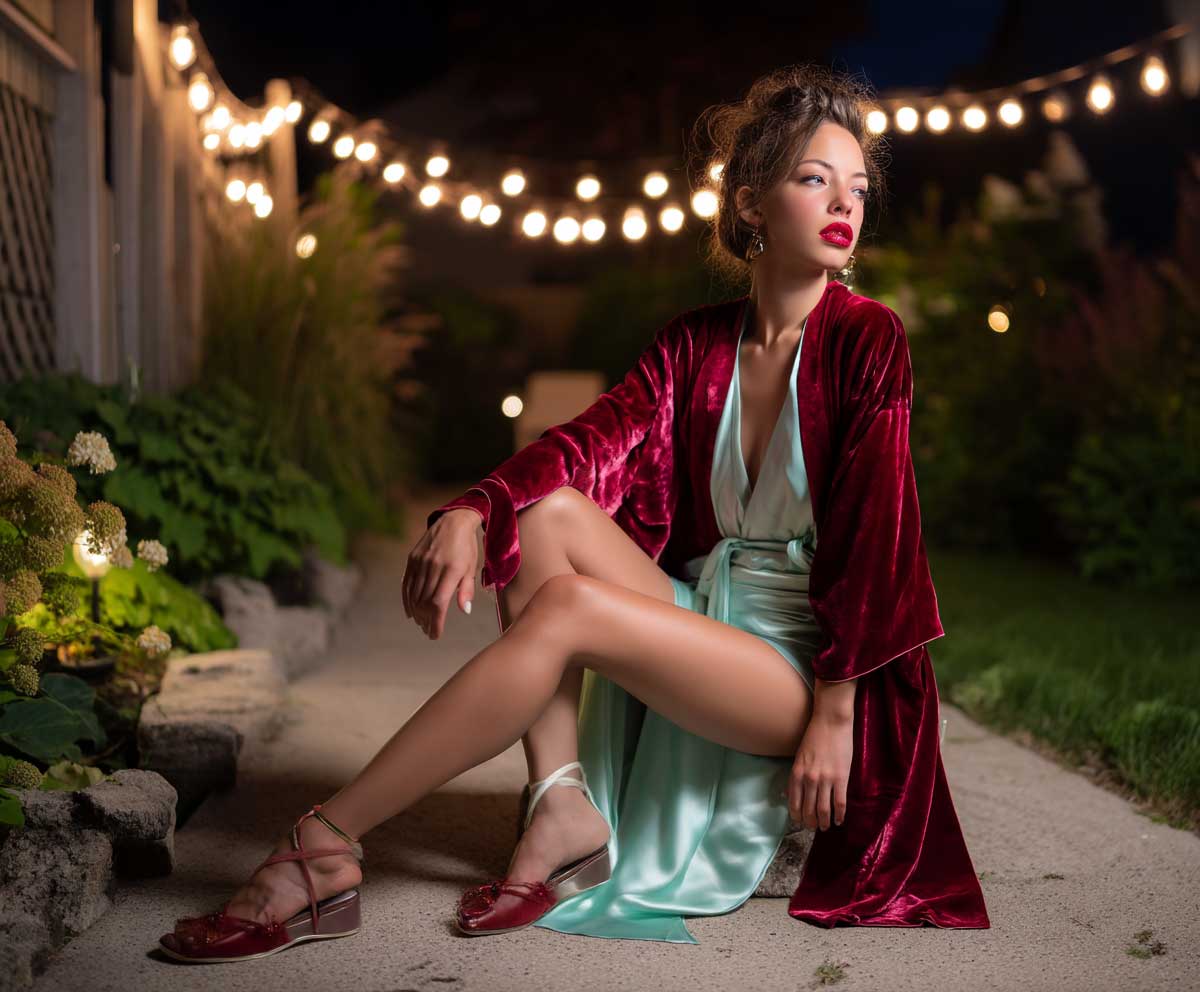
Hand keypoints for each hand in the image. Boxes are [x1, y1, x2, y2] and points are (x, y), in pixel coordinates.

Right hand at [402, 508, 480, 638]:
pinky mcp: (412, 559)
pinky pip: (407, 584)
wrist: (453, 521)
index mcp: (451, 570)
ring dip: (417, 613)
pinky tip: (410, 612)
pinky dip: (407, 600)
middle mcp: (434, 567)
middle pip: (424, 602)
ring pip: (414, 595)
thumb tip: (464, 611)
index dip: (435, 622)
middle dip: (426, 621)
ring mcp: (421, 562)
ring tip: (422, 623)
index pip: (438, 604)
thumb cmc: (466, 548)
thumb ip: (466, 590)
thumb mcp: (471, 568)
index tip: (435, 634)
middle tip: (429, 631)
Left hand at [788, 712, 853, 830]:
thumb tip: (788, 793)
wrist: (831, 721)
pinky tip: (840, 820)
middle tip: (814, 828)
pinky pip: (840, 803)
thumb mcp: (799, 756)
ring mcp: (825, 779)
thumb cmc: (814, 736)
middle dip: (810, 822)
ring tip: (826, 827)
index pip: (794, 802)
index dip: (797, 816)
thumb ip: (796, 775)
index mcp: (796, 773)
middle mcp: (809, 779)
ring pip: (823, 810)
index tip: (800, 822)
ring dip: (824, 822)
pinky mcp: (841, 778)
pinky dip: (840, 815)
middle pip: (809, 809)